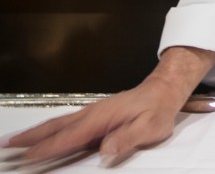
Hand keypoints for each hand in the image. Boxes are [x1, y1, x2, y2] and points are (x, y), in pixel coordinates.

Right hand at [5, 46, 214, 164]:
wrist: (164, 89)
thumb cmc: (158, 110)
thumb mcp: (150, 127)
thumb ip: (127, 139)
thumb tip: (104, 151)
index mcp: (101, 119)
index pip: (68, 137)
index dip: (46, 149)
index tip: (24, 159)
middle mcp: (92, 114)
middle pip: (54, 128)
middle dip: (29, 139)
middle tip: (5, 147)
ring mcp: (92, 113)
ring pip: (57, 124)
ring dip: (34, 134)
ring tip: (13, 142)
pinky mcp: (94, 115)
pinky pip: (65, 124)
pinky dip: (48, 131)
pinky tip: (41, 137)